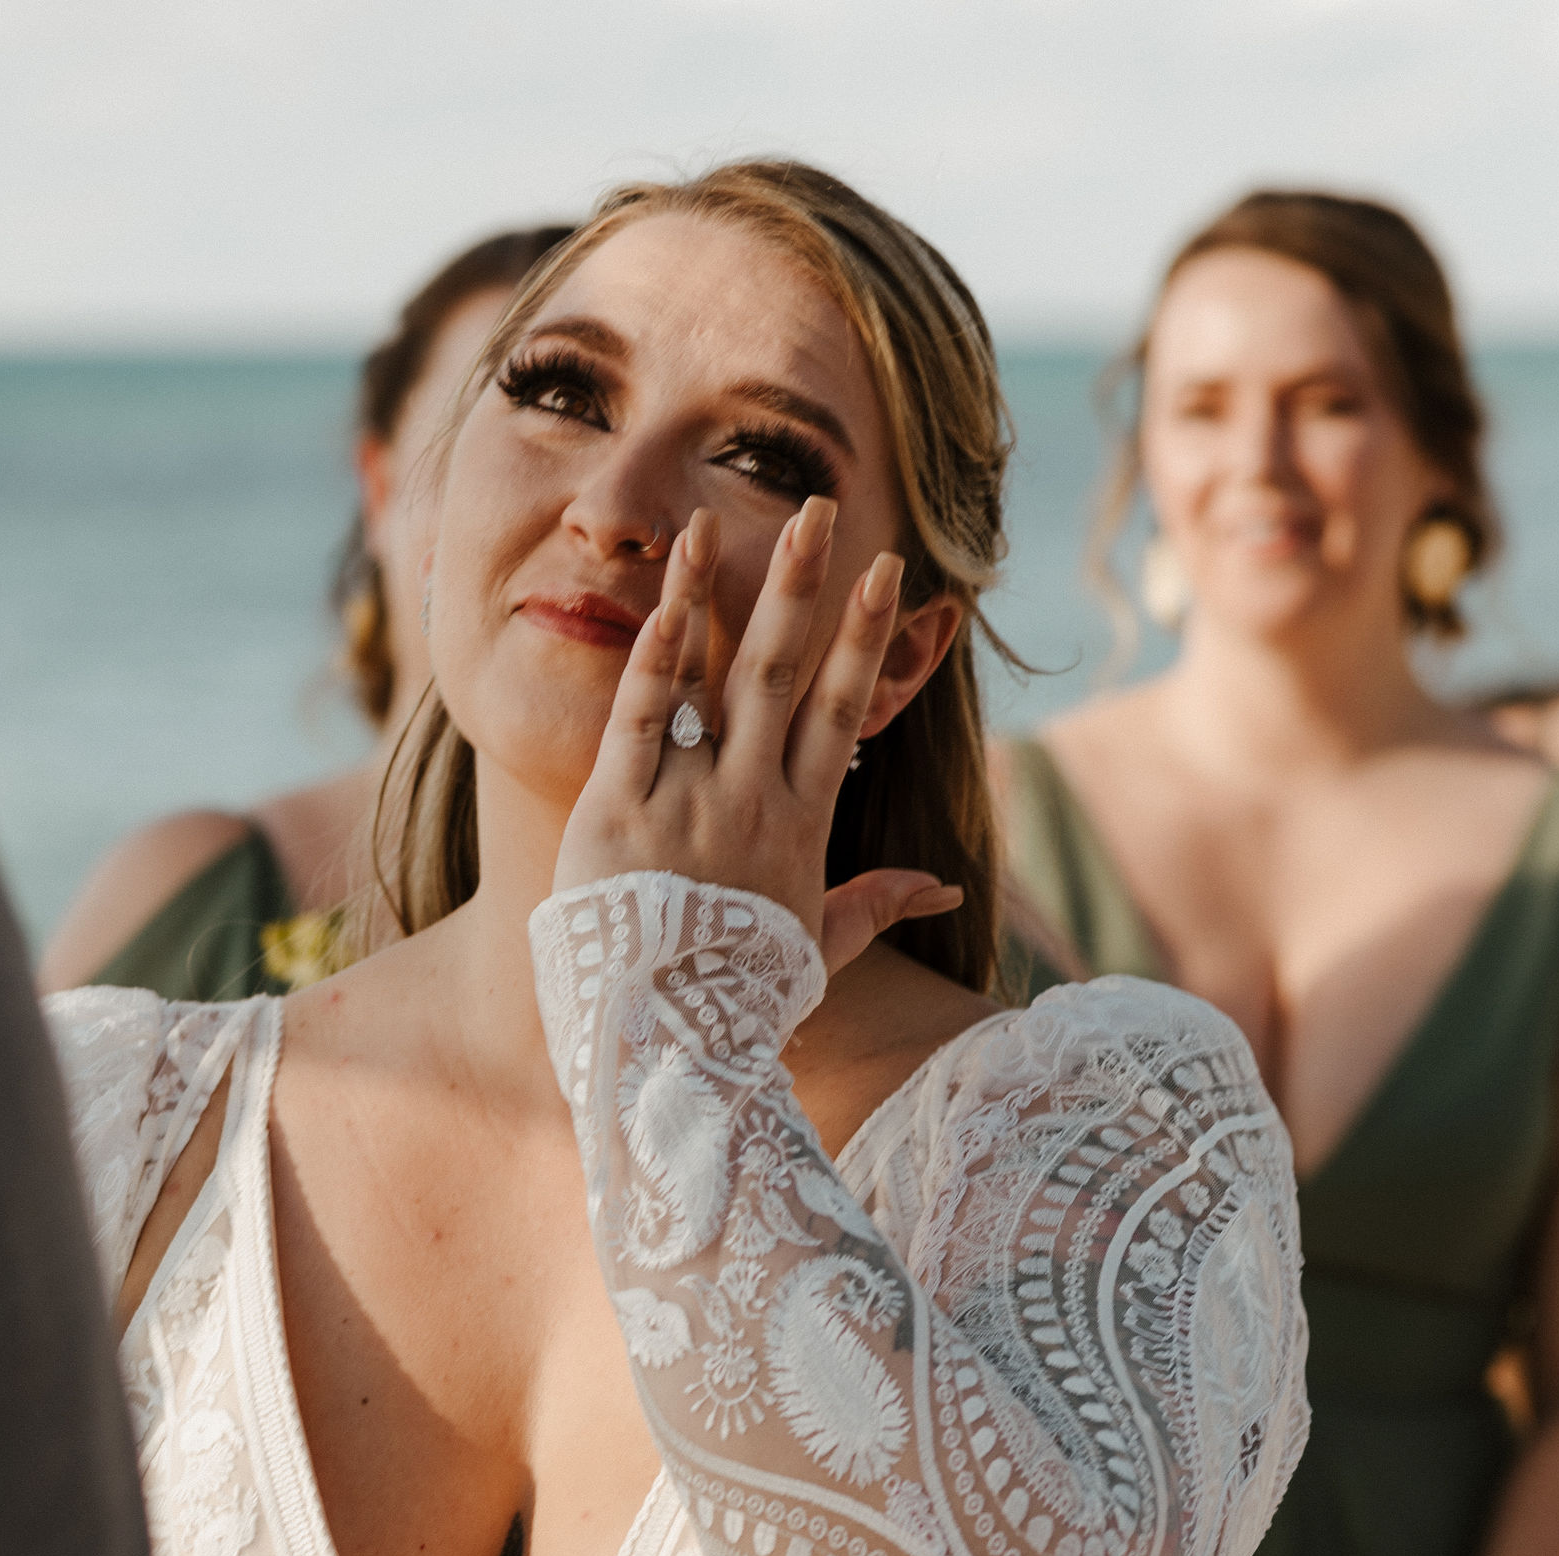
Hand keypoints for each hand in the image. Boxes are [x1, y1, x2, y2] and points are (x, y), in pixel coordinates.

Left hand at [553, 499, 960, 976]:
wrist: (667, 1042)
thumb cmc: (741, 997)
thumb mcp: (819, 950)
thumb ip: (875, 906)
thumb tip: (941, 887)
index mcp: (801, 823)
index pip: (843, 711)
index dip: (865, 638)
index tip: (889, 571)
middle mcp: (750, 796)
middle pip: (782, 673)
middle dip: (802, 588)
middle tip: (820, 510)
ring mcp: (684, 799)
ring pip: (705, 679)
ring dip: (714, 595)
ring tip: (720, 520)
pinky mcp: (617, 810)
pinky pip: (638, 718)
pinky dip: (650, 659)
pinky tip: (661, 599)